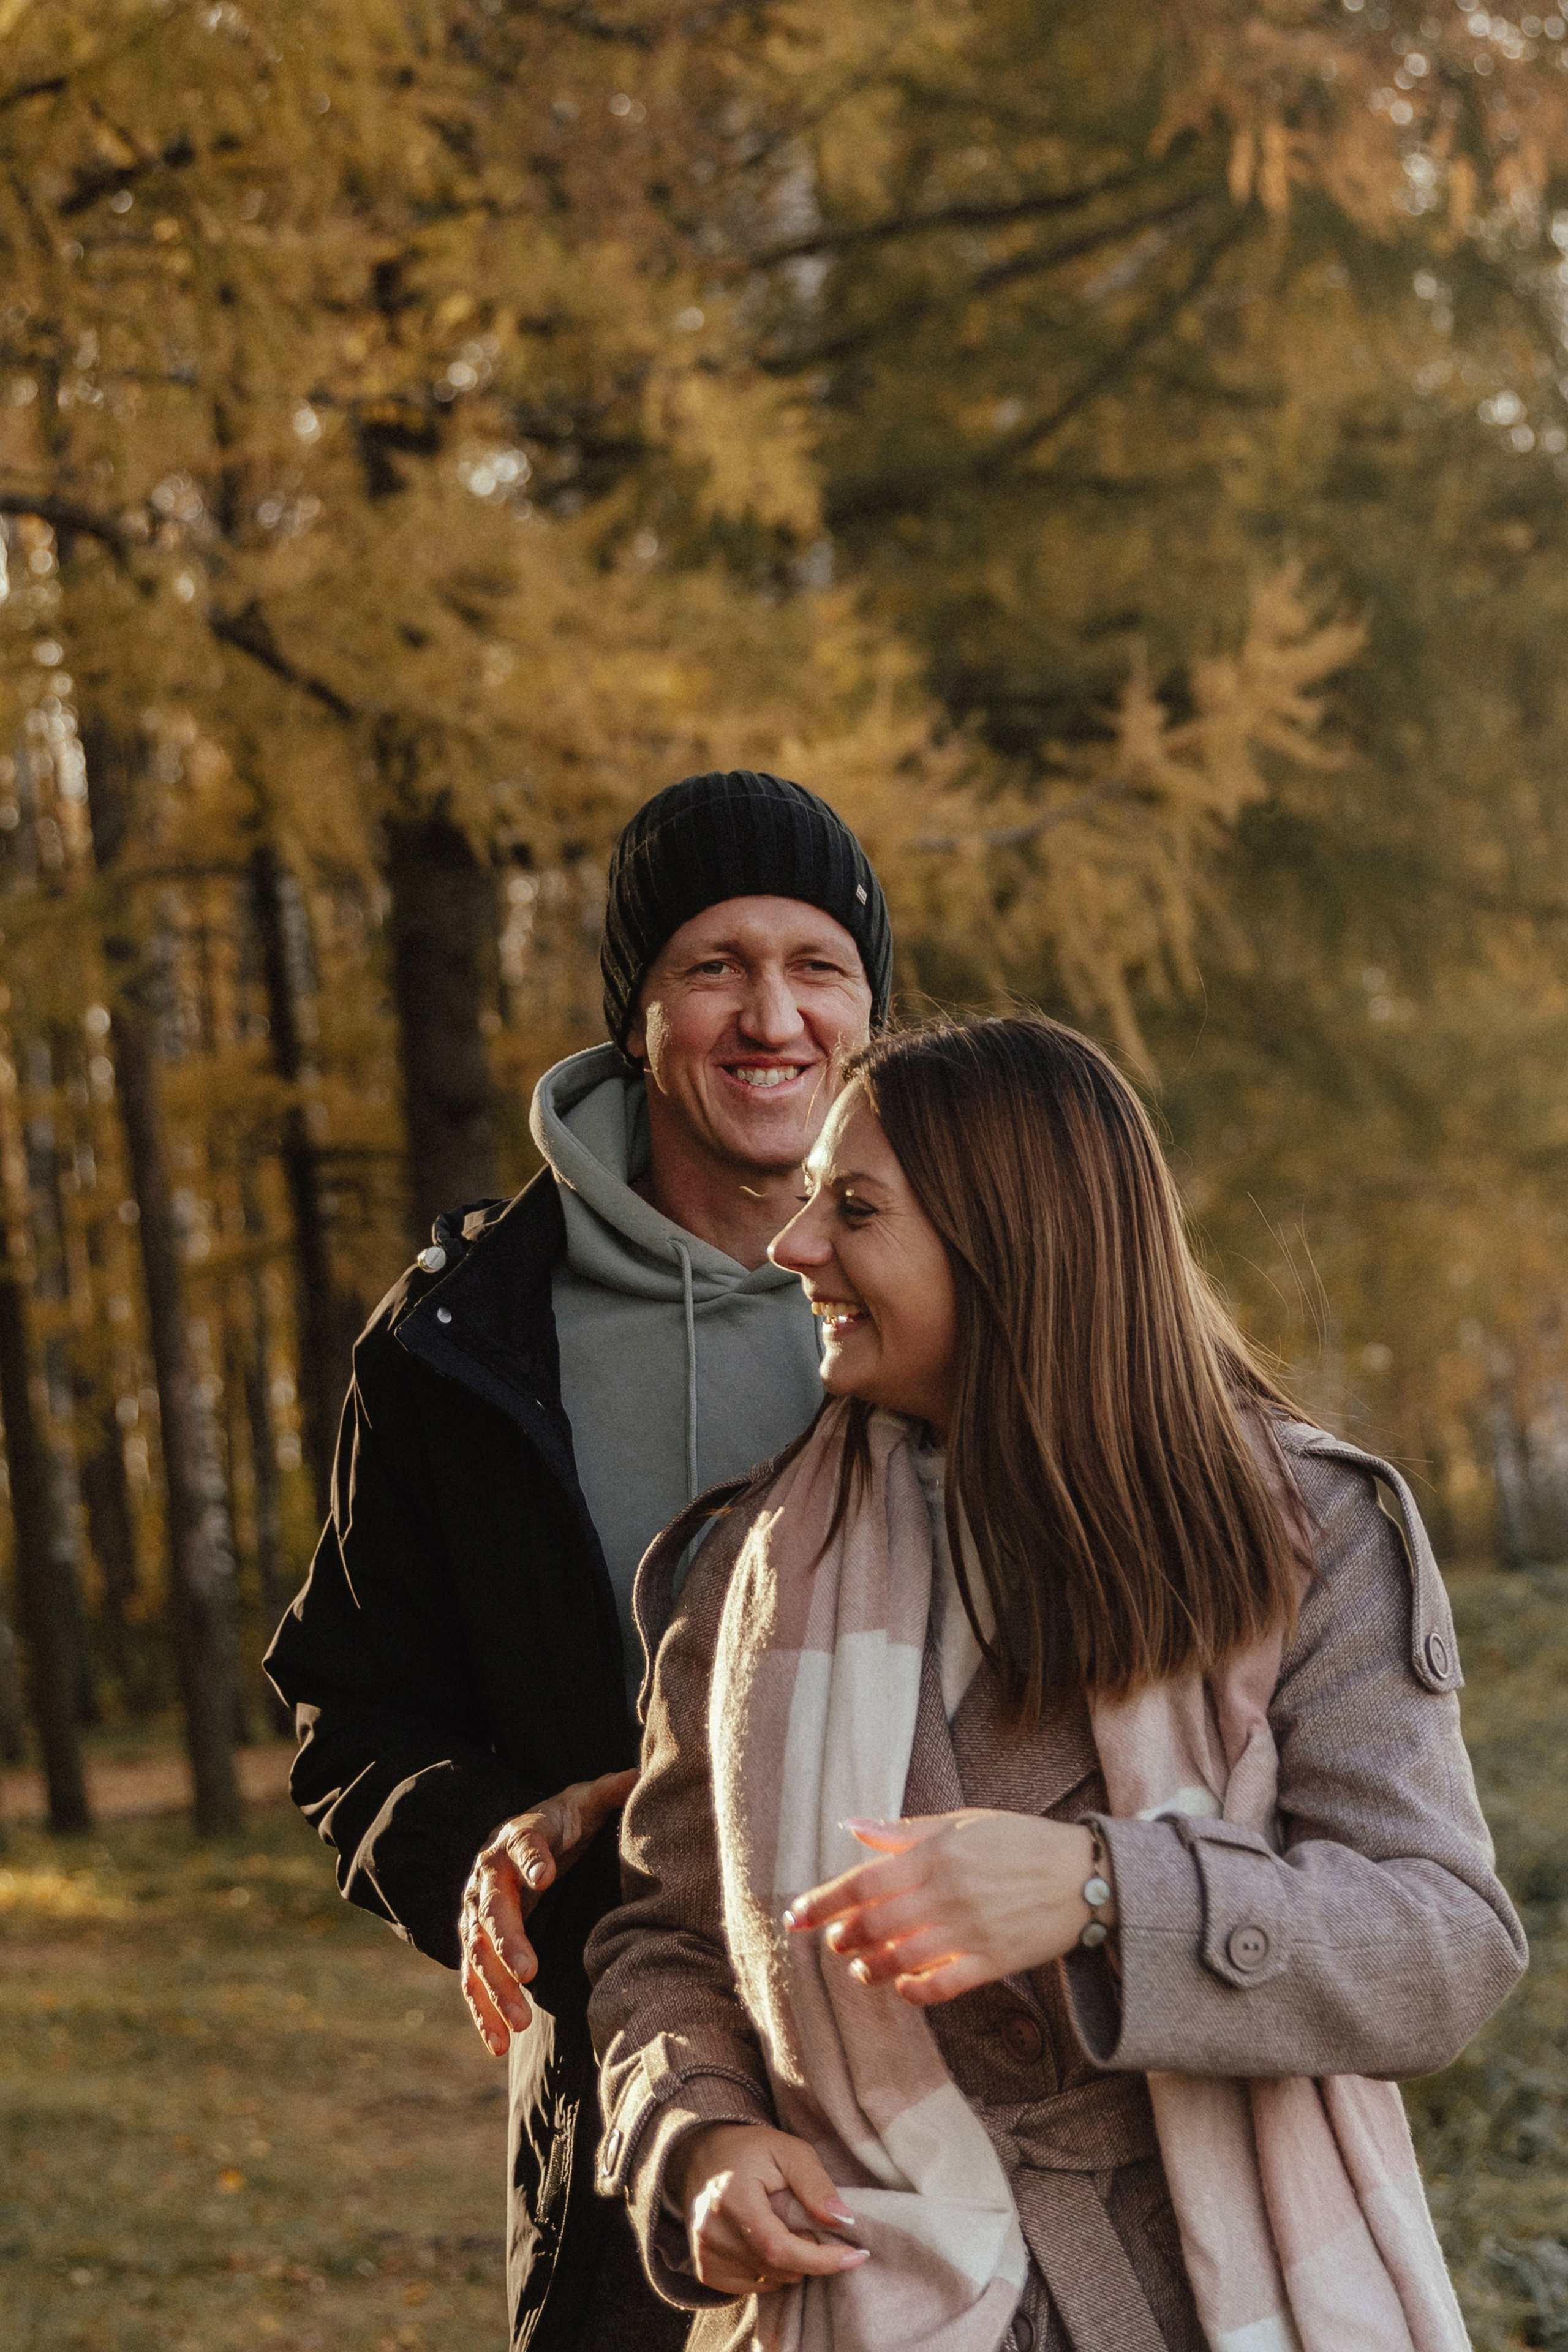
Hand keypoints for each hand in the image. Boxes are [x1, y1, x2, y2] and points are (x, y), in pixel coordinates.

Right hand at [459, 1767, 637, 2052]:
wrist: (515, 1841)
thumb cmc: (560, 1823)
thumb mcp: (583, 1802)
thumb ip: (609, 1792)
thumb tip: (643, 1773)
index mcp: (517, 1838)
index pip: (523, 1845)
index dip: (531, 1857)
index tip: (545, 1874)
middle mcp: (488, 1876)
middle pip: (491, 1909)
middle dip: (507, 1941)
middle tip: (529, 1971)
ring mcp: (476, 1914)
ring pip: (477, 1953)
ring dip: (494, 1988)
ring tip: (518, 2023)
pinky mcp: (475, 1946)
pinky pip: (472, 1981)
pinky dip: (481, 2012)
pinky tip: (497, 2045)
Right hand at [673, 2123, 869, 2296]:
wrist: (705, 2154)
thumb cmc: (753, 2150)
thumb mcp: (790, 2151)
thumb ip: (816, 2185)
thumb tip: (844, 2221)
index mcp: (733, 2197)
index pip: (779, 2248)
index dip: (821, 2259)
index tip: (856, 2256)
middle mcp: (712, 2231)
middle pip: (777, 2268)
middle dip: (808, 2255)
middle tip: (811, 2225)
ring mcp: (705, 2253)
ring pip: (769, 2280)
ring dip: (790, 2263)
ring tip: (784, 2226)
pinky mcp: (705, 2269)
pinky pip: (753, 2286)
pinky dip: (770, 2270)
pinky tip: (764, 2239)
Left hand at [784, 1808, 1107, 2004]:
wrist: (1085, 1874)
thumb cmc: (1018, 1840)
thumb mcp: (961, 1822)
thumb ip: (904, 1829)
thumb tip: (852, 1825)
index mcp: (936, 1855)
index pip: (863, 1881)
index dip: (823, 1902)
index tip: (795, 1917)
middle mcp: (947, 1895)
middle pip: (874, 1926)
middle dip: (843, 1939)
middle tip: (835, 1943)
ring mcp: (970, 1932)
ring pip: (902, 1961)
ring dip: (871, 1969)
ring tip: (862, 1969)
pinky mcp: (993, 1963)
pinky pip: (942, 1987)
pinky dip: (914, 1991)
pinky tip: (903, 1986)